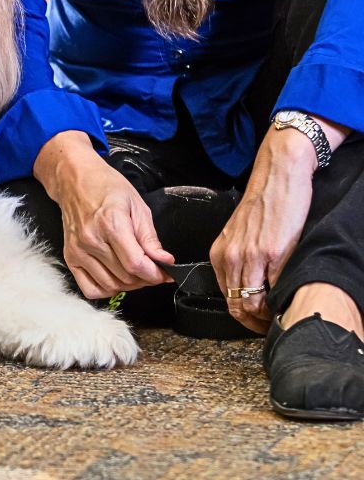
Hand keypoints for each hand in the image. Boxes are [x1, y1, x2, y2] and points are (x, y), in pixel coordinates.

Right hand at [35, 131, 173, 298]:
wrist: (74, 180)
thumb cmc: (106, 187)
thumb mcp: (137, 205)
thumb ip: (150, 237)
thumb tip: (165, 262)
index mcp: (111, 223)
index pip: (136, 264)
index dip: (155, 274)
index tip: (164, 272)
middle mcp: (91, 239)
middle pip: (126, 277)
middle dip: (145, 277)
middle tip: (150, 267)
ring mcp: (78, 250)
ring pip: (111, 285)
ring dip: (128, 285)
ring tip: (133, 270)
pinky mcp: (70, 257)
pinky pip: (90, 289)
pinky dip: (106, 289)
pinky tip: (114, 276)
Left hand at [211, 127, 315, 332]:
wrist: (276, 179)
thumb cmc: (260, 207)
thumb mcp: (238, 236)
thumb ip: (237, 261)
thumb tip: (245, 290)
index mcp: (219, 253)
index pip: (226, 298)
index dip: (242, 316)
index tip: (256, 321)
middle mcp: (231, 256)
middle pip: (237, 305)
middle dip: (253, 322)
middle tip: (268, 325)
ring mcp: (252, 256)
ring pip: (252, 303)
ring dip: (266, 316)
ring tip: (277, 316)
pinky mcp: (274, 253)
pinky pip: (274, 290)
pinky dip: (280, 300)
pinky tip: (285, 299)